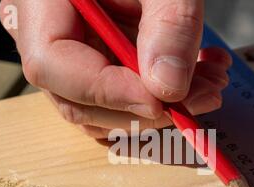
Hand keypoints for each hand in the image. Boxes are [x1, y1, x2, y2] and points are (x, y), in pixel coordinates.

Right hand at [0, 0, 230, 137]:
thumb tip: (169, 90)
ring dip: (158, 109)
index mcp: (44, 0)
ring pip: (100, 109)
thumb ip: (169, 24)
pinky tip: (197, 77)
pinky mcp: (97, 65)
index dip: (106, 91)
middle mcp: (46, 34)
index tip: (161, 100)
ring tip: (209, 83)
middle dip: (143, 109)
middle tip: (203, 96)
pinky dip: (158, 98)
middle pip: (76, 99)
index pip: (50, 62)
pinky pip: (118, 99)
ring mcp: (71, 55)